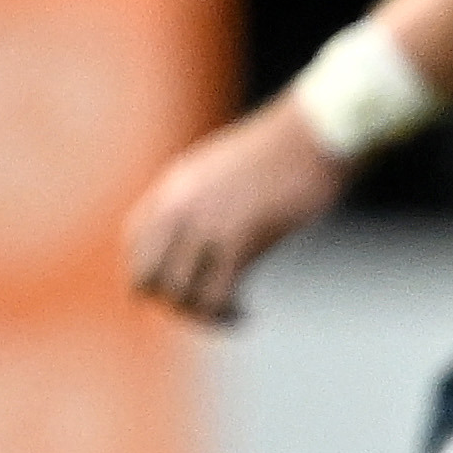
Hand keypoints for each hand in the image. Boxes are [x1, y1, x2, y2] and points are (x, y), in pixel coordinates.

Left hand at [123, 101, 352, 324]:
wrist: (316, 135)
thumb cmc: (286, 151)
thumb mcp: (231, 167)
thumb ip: (210, 193)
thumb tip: (212, 220)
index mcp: (176, 186)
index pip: (136, 243)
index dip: (151, 276)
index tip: (179, 292)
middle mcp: (182, 206)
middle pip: (149, 276)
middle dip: (175, 303)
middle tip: (207, 309)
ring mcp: (208, 223)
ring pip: (180, 292)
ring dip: (203, 316)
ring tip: (231, 316)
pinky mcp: (241, 240)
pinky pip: (217, 294)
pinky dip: (226, 314)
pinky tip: (245, 315)